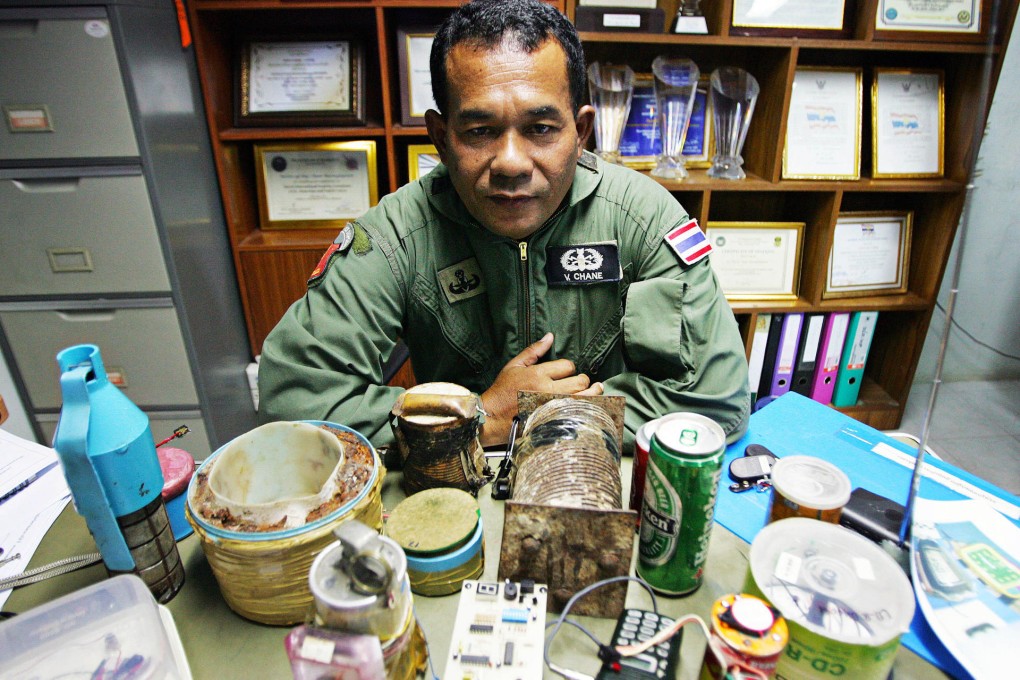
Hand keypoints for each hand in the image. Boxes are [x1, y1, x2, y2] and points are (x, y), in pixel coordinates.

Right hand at [479, 333, 603, 445]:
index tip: (567, 372)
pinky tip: (590, 405)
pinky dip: (587, 409)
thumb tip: (550, 337)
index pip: (568, 366)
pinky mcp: (554, 421)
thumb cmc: (502, 391)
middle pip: (580, 382)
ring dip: (594, 393)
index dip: (570, 367)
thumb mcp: (514, 366)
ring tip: (597, 389)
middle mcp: (547, 391)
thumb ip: (533, 351)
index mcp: (537, 375)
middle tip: (583, 381)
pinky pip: (578, 414)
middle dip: (584, 380)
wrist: (492, 417)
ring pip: (584, 399)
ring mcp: (552, 408)